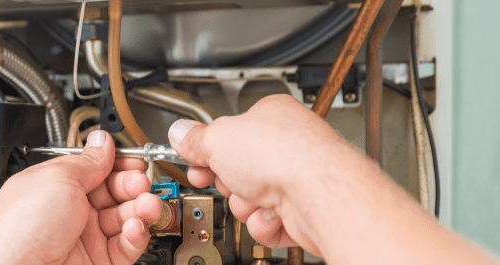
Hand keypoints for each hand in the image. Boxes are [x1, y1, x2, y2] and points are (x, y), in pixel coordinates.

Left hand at [0, 130, 162, 263]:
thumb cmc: (20, 229)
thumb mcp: (58, 178)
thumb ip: (88, 161)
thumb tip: (103, 140)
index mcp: (58, 186)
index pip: (98, 170)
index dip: (119, 165)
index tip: (136, 162)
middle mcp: (72, 211)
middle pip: (116, 194)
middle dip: (133, 186)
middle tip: (140, 184)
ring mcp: (85, 238)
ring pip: (126, 219)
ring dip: (141, 209)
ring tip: (146, 205)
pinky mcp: (99, 262)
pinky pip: (127, 246)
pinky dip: (136, 235)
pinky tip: (135, 227)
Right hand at [167, 94, 374, 256]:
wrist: (319, 195)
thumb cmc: (285, 156)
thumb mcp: (218, 138)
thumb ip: (195, 138)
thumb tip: (180, 133)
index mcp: (270, 115)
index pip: (229, 131)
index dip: (208, 147)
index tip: (194, 156)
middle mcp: (287, 145)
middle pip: (237, 168)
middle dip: (227, 181)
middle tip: (227, 179)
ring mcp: (296, 178)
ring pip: (249, 199)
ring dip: (245, 204)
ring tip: (256, 197)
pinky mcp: (302, 211)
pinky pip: (266, 222)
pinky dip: (264, 223)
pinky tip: (272, 214)